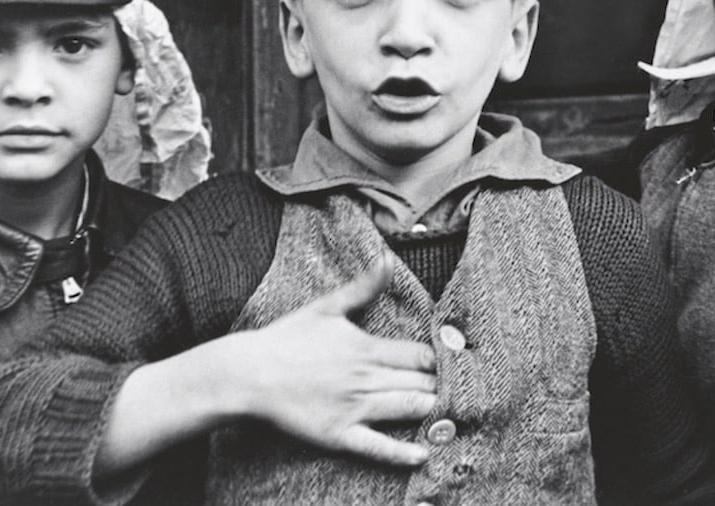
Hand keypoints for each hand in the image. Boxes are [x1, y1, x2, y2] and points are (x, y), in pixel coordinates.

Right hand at [231, 256, 437, 465]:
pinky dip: (401, 452)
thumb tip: (387, 258)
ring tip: (452, 414)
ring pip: (406, 408)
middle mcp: (365, 378)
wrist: (250, 373)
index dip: (442, 360)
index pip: (420, 355)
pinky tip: (422, 455)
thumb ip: (363, 286)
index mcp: (367, 347)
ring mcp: (353, 407)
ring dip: (432, 411)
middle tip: (464, 391)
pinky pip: (376, 446)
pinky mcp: (338, 434)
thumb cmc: (286, 338)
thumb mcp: (326, 306)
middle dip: (443, 386)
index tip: (458, 363)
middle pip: (420, 382)